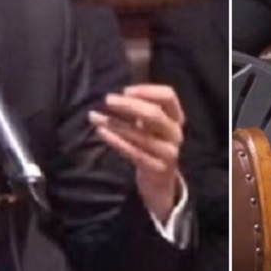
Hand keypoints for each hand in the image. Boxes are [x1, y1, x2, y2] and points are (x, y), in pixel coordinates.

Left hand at [89, 84, 184, 221]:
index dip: (147, 90)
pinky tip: (101, 132)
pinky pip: (133, 152)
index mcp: (176, 117)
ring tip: (94, 116)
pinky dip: (115, 141)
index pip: (168, 96)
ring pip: (140, 135)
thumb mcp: (152, 124)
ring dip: (115, 123)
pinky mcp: (157, 168)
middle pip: (154, 114)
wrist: (160, 180)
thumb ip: (142, 106)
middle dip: (129, 105)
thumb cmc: (151, 143)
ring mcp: (168, 152)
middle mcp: (175, 133)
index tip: (125, 90)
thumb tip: (120, 89)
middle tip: (107, 99)